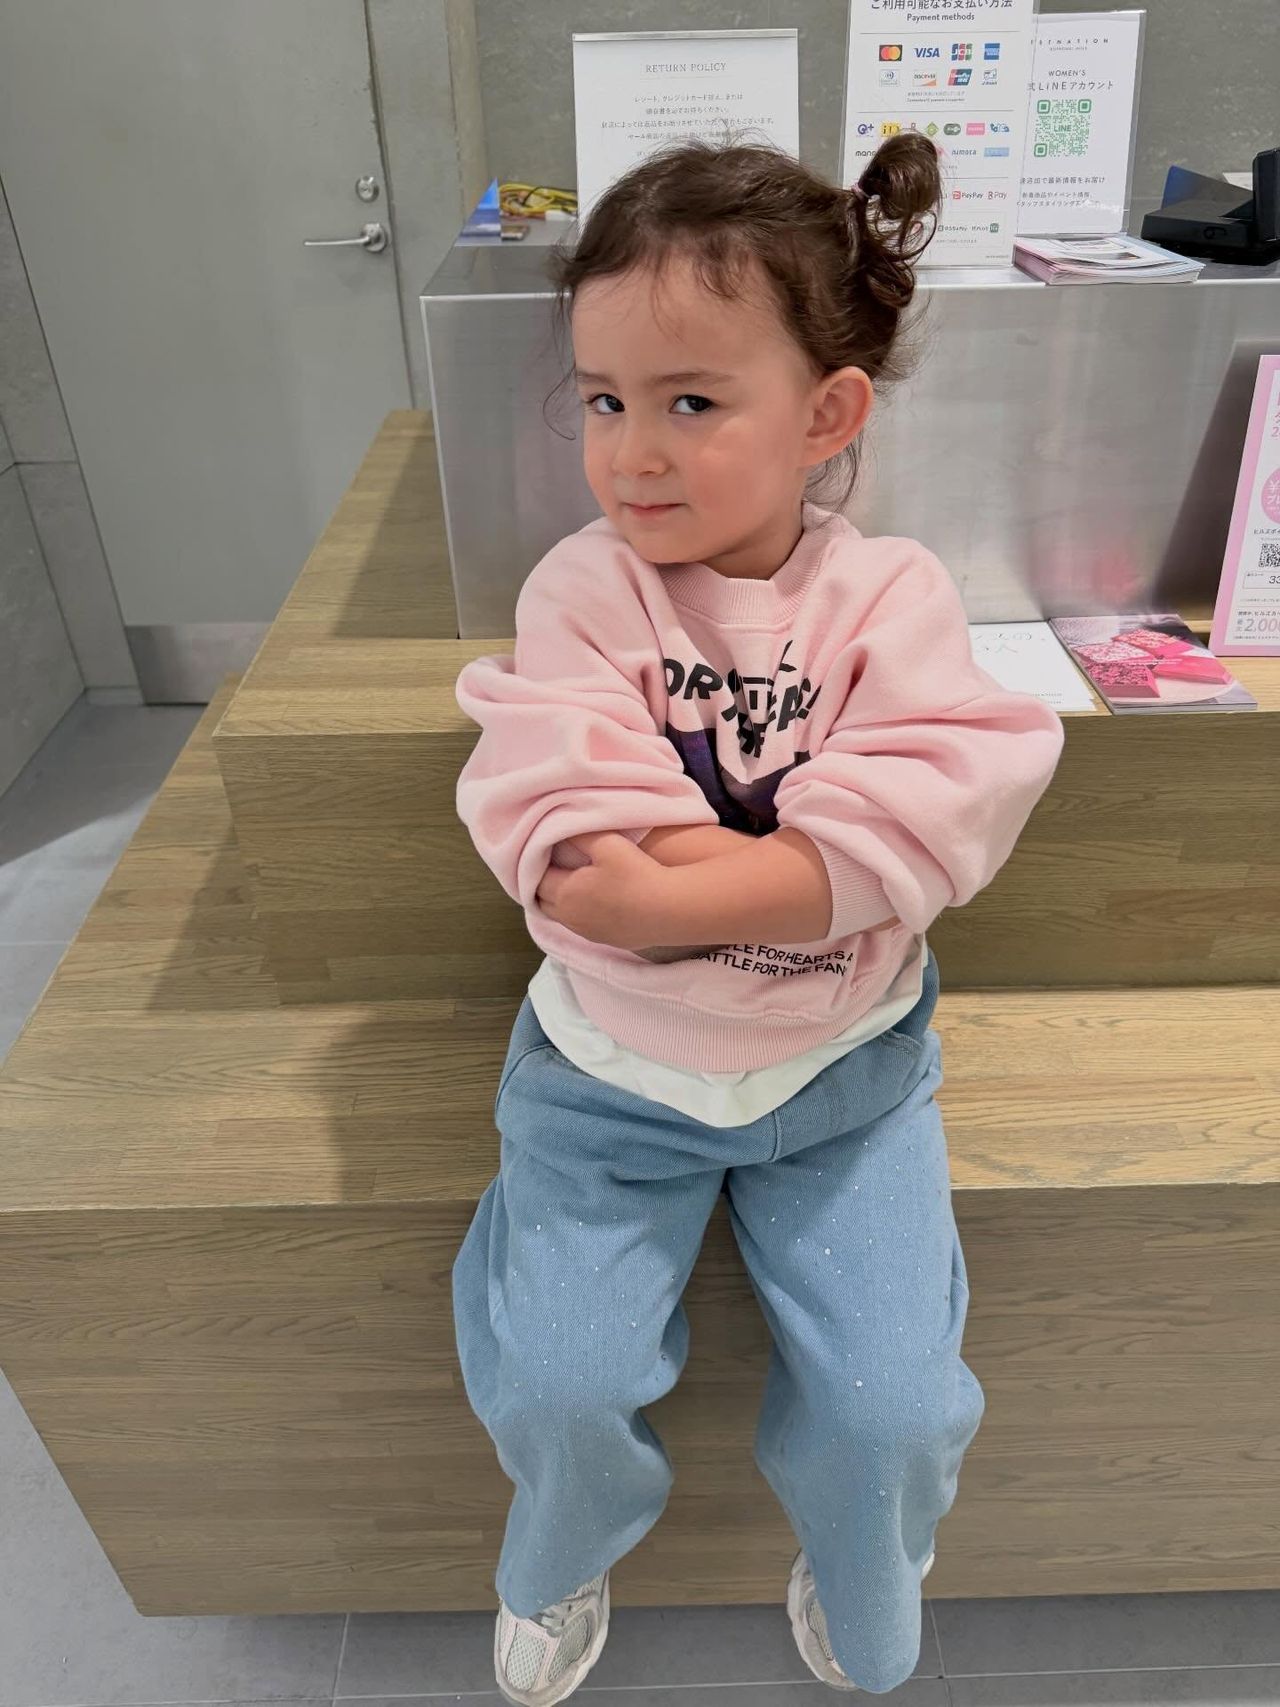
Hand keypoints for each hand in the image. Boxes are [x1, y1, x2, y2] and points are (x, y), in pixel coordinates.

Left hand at [535, 830, 672, 949]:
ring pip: (561, 917)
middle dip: (540, 885)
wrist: (669, 909)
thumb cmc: (636, 873)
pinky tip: (592, 902)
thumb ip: (579, 834)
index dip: (533, 865)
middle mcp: (570, 917)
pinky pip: (581, 927)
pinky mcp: (606, 940)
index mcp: (565, 892)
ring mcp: (588, 932)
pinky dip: (577, 914)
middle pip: (542, 901)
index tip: (539, 852)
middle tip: (546, 867)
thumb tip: (559, 829)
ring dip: (559, 901)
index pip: (535, 879)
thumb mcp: (607, 843)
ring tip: (567, 883)